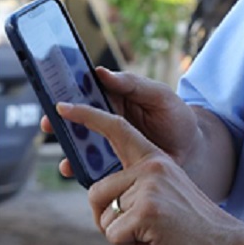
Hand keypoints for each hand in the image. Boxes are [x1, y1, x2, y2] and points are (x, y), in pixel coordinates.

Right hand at [41, 68, 198, 165]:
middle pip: (75, 121)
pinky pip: (92, 168)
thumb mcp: (160, 96)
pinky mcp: (113, 165)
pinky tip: (77, 172)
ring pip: (79, 146)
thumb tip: (101, 72)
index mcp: (114, 99)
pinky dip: (81, 170)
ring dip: (69, 150)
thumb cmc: (177, 116)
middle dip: (59, 123)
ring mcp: (107, 145)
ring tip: (66, 154)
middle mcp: (106, 122)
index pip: (85, 93)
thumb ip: (133, 84)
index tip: (55, 97)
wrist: (194, 149)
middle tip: (50, 124)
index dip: (67, 93)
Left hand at [55, 102, 243, 244]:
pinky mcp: (148, 209)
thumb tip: (99, 195)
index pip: (116, 129)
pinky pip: (113, 235)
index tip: (61, 108)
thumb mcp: (163, 194)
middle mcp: (152, 166)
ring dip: (122, 235)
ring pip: (104, 218)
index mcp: (155, 158)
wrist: (223, 242)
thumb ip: (135, 184)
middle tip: (141, 226)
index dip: (88, 117)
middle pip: (96, 193)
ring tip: (154, 232)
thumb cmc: (188, 224)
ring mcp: (150, 186)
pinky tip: (156, 240)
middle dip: (108, 219)